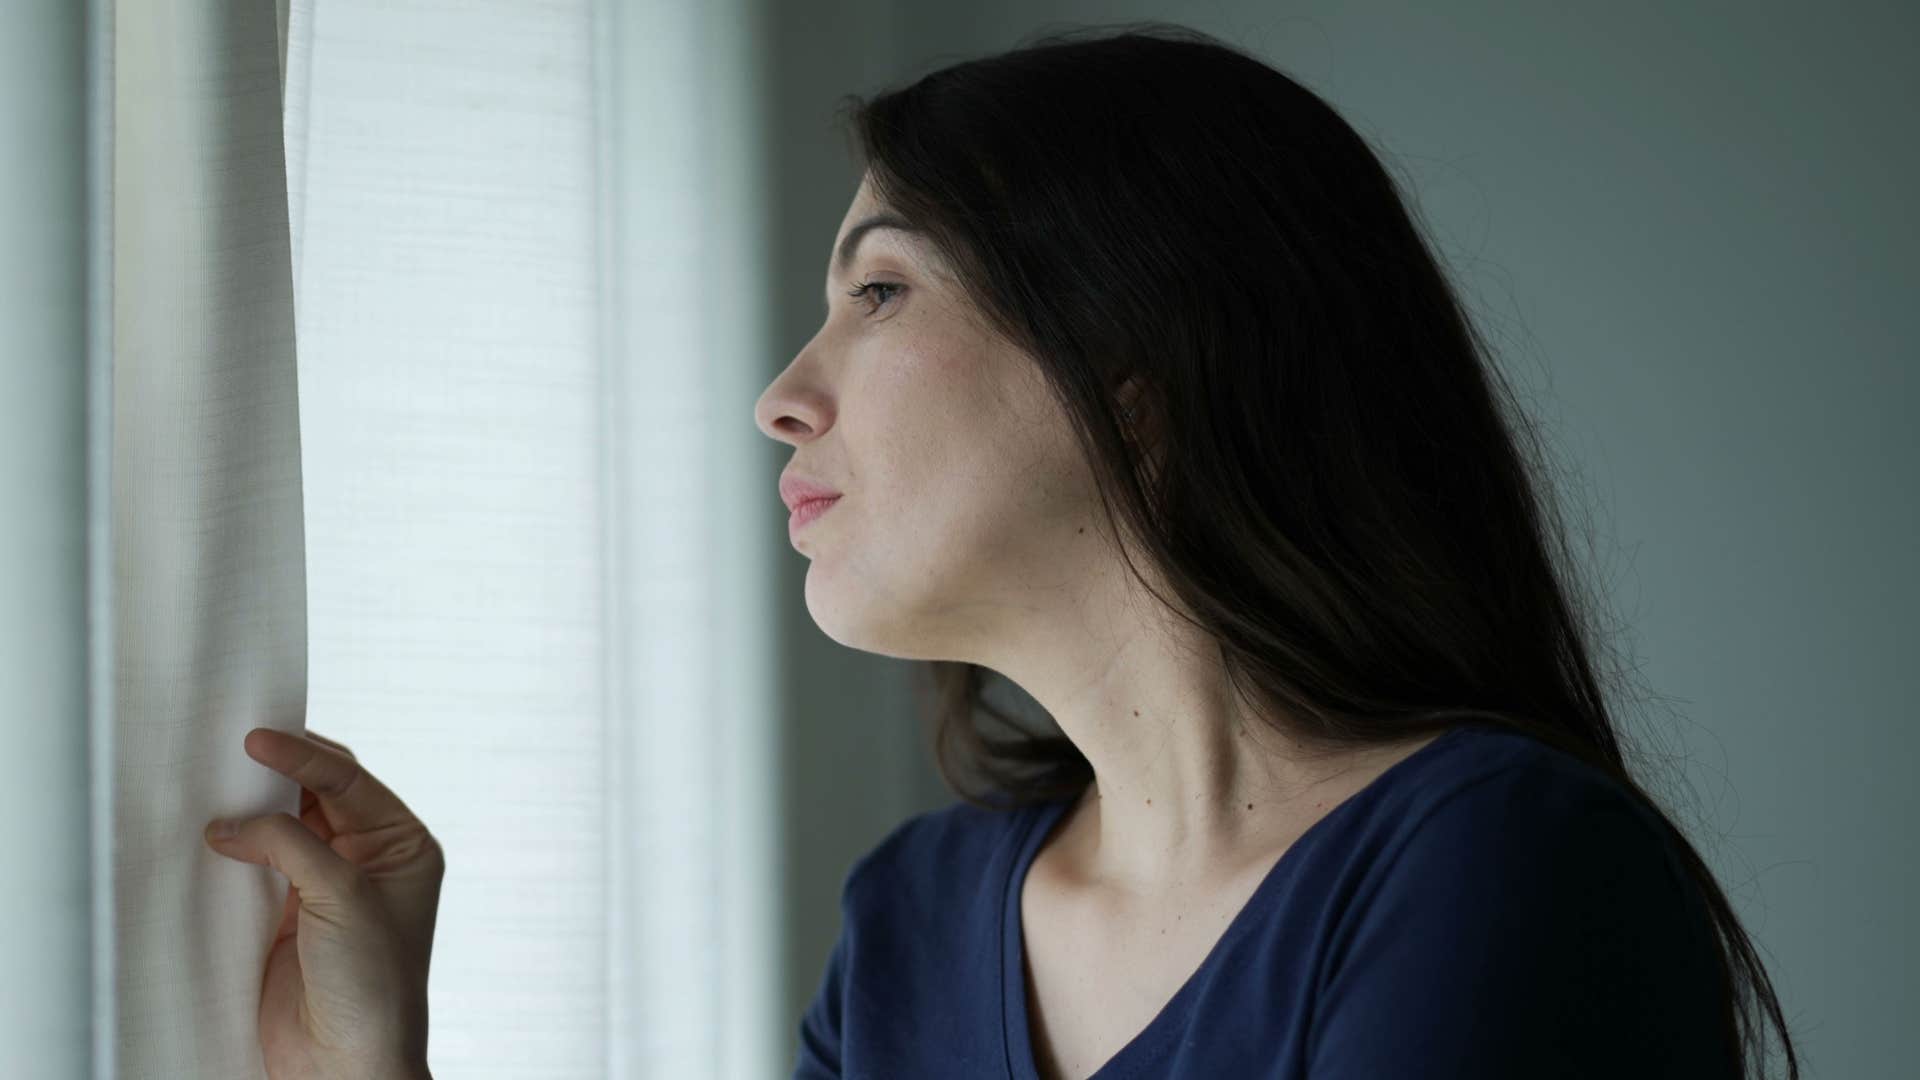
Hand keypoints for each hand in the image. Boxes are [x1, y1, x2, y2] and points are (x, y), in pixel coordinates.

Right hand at [204, 728, 443, 1079]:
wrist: (343, 1063)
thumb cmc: (373, 986)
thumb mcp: (341, 897)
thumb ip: (292, 846)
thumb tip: (234, 821)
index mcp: (402, 845)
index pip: (350, 781)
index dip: (304, 756)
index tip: (258, 740)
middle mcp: (368, 859)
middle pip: (316, 796)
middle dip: (276, 775)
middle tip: (229, 752)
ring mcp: (325, 886)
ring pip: (284, 828)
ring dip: (251, 810)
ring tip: (212, 786)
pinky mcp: (286, 914)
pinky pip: (257, 866)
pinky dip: (234, 848)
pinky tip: (210, 834)